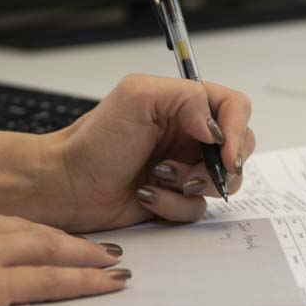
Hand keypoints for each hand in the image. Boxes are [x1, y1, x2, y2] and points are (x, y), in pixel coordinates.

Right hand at [0, 194, 128, 305]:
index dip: (15, 232)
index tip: (32, 238)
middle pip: (25, 229)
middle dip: (64, 239)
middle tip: (96, 246)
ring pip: (47, 248)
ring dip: (84, 256)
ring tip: (112, 262)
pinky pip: (50, 281)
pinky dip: (84, 281)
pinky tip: (107, 283)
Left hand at [45, 74, 255, 231]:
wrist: (66, 185)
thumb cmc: (95, 140)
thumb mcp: (137, 97)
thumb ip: (187, 98)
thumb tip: (216, 129)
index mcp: (185, 104)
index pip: (235, 109)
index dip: (238, 131)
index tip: (226, 154)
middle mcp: (190, 134)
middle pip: (238, 148)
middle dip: (219, 166)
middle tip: (190, 173)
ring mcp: (185, 167)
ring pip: (222, 183)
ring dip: (192, 185)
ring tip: (159, 178)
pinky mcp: (176, 197)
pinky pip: (197, 208)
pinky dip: (172, 205)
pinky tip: (146, 195)